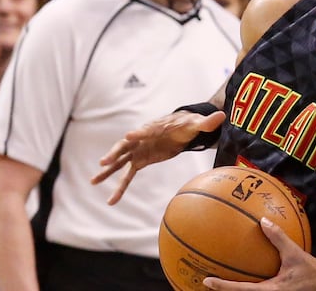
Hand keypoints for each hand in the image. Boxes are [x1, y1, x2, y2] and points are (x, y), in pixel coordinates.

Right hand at [90, 110, 225, 204]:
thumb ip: (208, 122)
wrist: (181, 127)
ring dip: (108, 170)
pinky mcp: (140, 160)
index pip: (145, 130)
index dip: (138, 133)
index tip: (129, 136)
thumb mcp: (198, 123)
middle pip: (125, 145)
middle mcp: (142, 138)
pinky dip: (119, 186)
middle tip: (104, 162)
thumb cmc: (188, 124)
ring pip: (120, 160)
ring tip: (93, 180)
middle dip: (115, 153)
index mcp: (155, 128)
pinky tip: (111, 200)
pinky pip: (127, 175)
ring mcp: (138, 150)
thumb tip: (222, 115)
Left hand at [203, 217, 315, 290]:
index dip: (222, 286)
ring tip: (218, 282)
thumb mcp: (295, 254)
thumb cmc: (312, 272)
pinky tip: (243, 275)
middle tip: (206, 282)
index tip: (206, 281)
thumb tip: (263, 221)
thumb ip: (279, 238)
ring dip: (234, 290)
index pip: (240, 290)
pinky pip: (256, 290)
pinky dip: (247, 286)